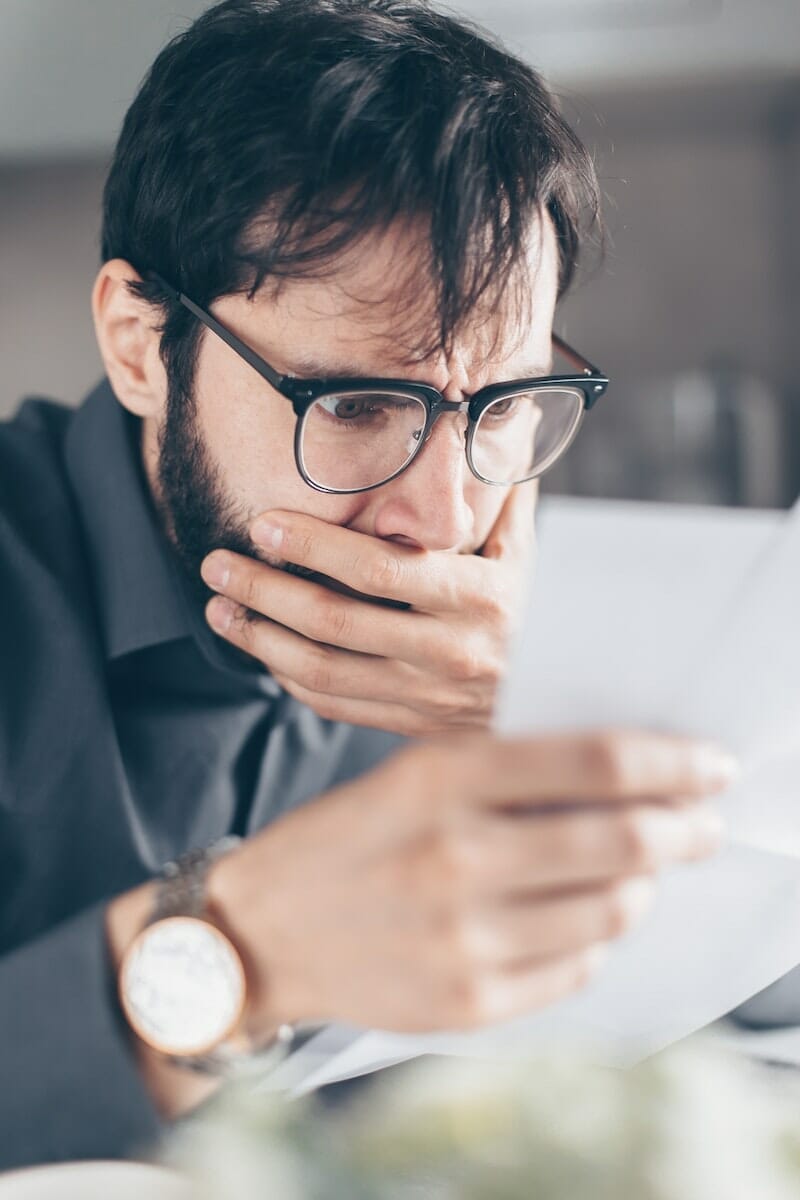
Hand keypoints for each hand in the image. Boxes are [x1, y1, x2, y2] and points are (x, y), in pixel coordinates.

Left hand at [200, 483, 535, 735]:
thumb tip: (505, 425)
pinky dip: (287, 677)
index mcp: (476, 601)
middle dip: (264, 590)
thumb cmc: (537, 621)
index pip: (379, 570)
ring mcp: (424, 697)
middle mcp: (446, 653)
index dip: (314, 546)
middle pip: (334, 621)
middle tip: (216, 564)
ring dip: (259, 637)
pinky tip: (259, 649)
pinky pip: (332, 704)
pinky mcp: (407, 727)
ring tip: (217, 608)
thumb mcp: (528, 560)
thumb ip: (502, 503)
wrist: (563, 710)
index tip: (264, 524)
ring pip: (320, 670)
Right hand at [208, 730, 734, 1038]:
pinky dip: (593, 938)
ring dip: (641, 886)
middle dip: (683, 830)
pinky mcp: (469, 1002)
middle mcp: (457, 858)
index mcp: (441, 780)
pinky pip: (577, 967)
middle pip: (623, 842)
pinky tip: (575, 917)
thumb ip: (507, 768)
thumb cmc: (343, 839)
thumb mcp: (411, 774)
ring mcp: (465, 938)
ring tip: (635, 872)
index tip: (708, 765)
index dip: (672, 764)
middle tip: (699, 824)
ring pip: (612, 911)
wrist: (261, 933)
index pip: (597, 764)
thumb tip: (620, 772)